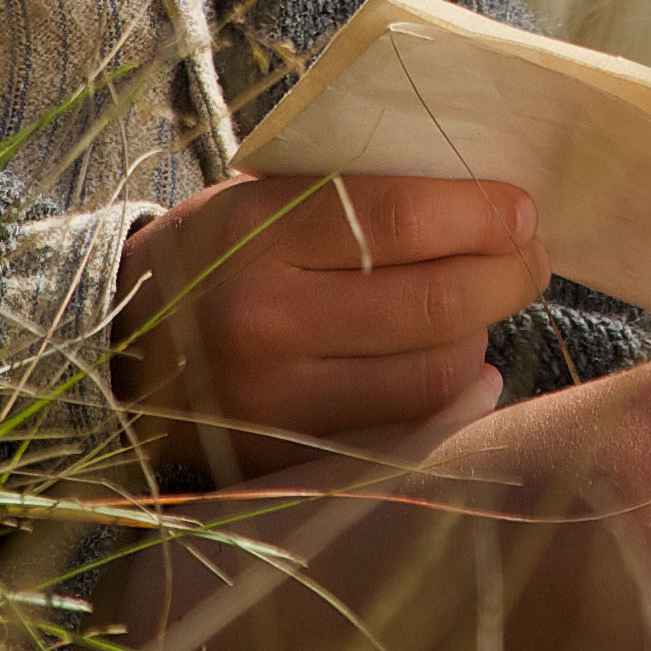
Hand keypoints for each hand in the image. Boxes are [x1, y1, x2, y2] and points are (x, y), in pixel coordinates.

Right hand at [116, 172, 540, 479]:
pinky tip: (468, 370)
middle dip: (507, 274)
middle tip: (530, 258)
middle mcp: (262, 321)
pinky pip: (410, 430)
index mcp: (252, 232)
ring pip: (434, 372)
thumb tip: (485, 196)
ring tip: (483, 307)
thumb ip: (351, 192)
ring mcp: (276, 402)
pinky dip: (457, 397)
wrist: (119, 352)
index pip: (399, 215)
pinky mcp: (290, 458)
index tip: (522, 209)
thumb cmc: (215, 255)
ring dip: (482, 335)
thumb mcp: (257, 197)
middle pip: (432, 302)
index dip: (481, 212)